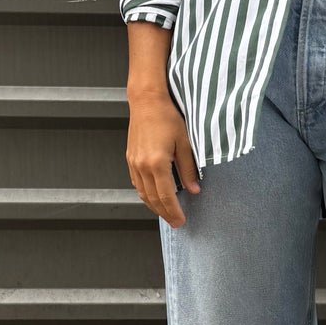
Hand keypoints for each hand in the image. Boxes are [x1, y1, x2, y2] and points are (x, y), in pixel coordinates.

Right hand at [127, 91, 200, 226]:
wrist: (146, 102)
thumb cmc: (167, 117)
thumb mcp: (185, 142)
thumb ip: (189, 168)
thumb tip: (194, 190)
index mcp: (157, 163)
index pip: (166, 196)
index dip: (174, 211)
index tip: (181, 221)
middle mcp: (142, 166)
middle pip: (152, 199)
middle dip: (164, 214)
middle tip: (175, 222)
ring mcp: (134, 163)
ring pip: (142, 193)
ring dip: (154, 207)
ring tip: (166, 213)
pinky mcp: (130, 158)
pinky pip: (137, 183)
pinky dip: (145, 194)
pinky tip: (153, 196)